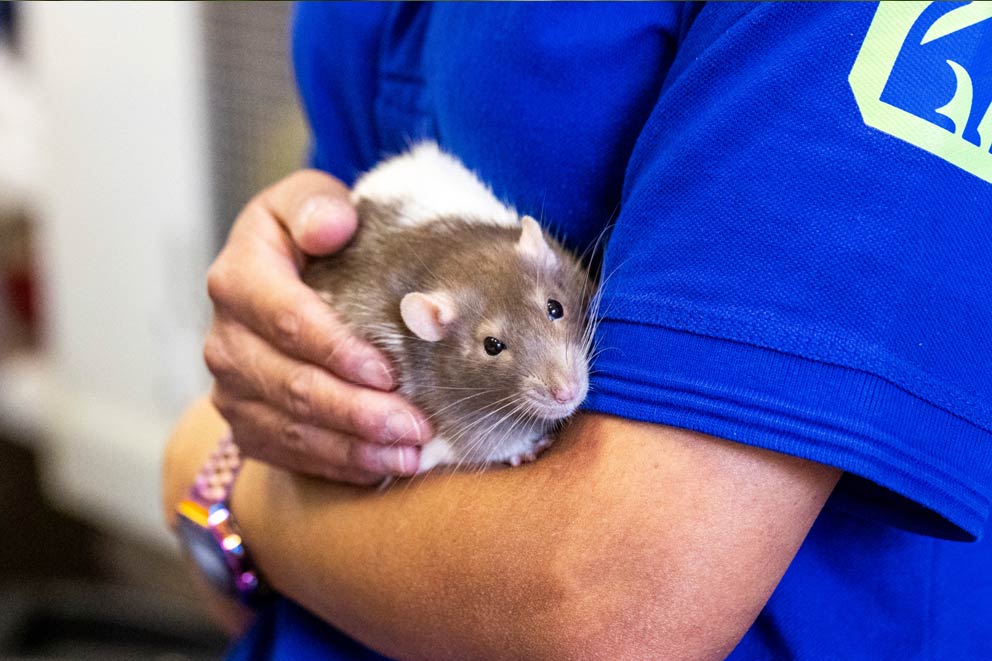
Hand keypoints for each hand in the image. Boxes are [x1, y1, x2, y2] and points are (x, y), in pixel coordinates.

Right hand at [204, 170, 429, 484]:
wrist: (286, 279)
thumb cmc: (310, 238)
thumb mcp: (310, 201)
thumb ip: (316, 204)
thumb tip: (331, 226)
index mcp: (238, 278)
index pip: (286, 320)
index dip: (336, 350)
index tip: (388, 371)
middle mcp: (225, 340)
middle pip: (290, 384)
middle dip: (356, 411)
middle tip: (413, 425)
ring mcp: (232, 389)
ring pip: (291, 429)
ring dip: (352, 446)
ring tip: (408, 455)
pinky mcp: (248, 424)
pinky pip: (290, 455)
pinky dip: (339, 466)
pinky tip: (383, 468)